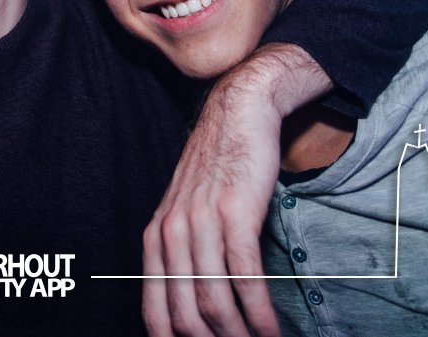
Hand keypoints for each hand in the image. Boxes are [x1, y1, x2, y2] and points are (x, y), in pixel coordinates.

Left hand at [143, 43, 329, 336]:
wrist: (238, 113)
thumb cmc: (218, 166)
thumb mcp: (186, 209)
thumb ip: (183, 252)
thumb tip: (195, 304)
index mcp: (155, 238)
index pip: (155, 312)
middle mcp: (172, 233)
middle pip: (187, 315)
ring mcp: (201, 223)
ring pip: (215, 301)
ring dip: (240, 335)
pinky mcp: (235, 214)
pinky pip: (245, 276)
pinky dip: (260, 312)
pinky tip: (271, 329)